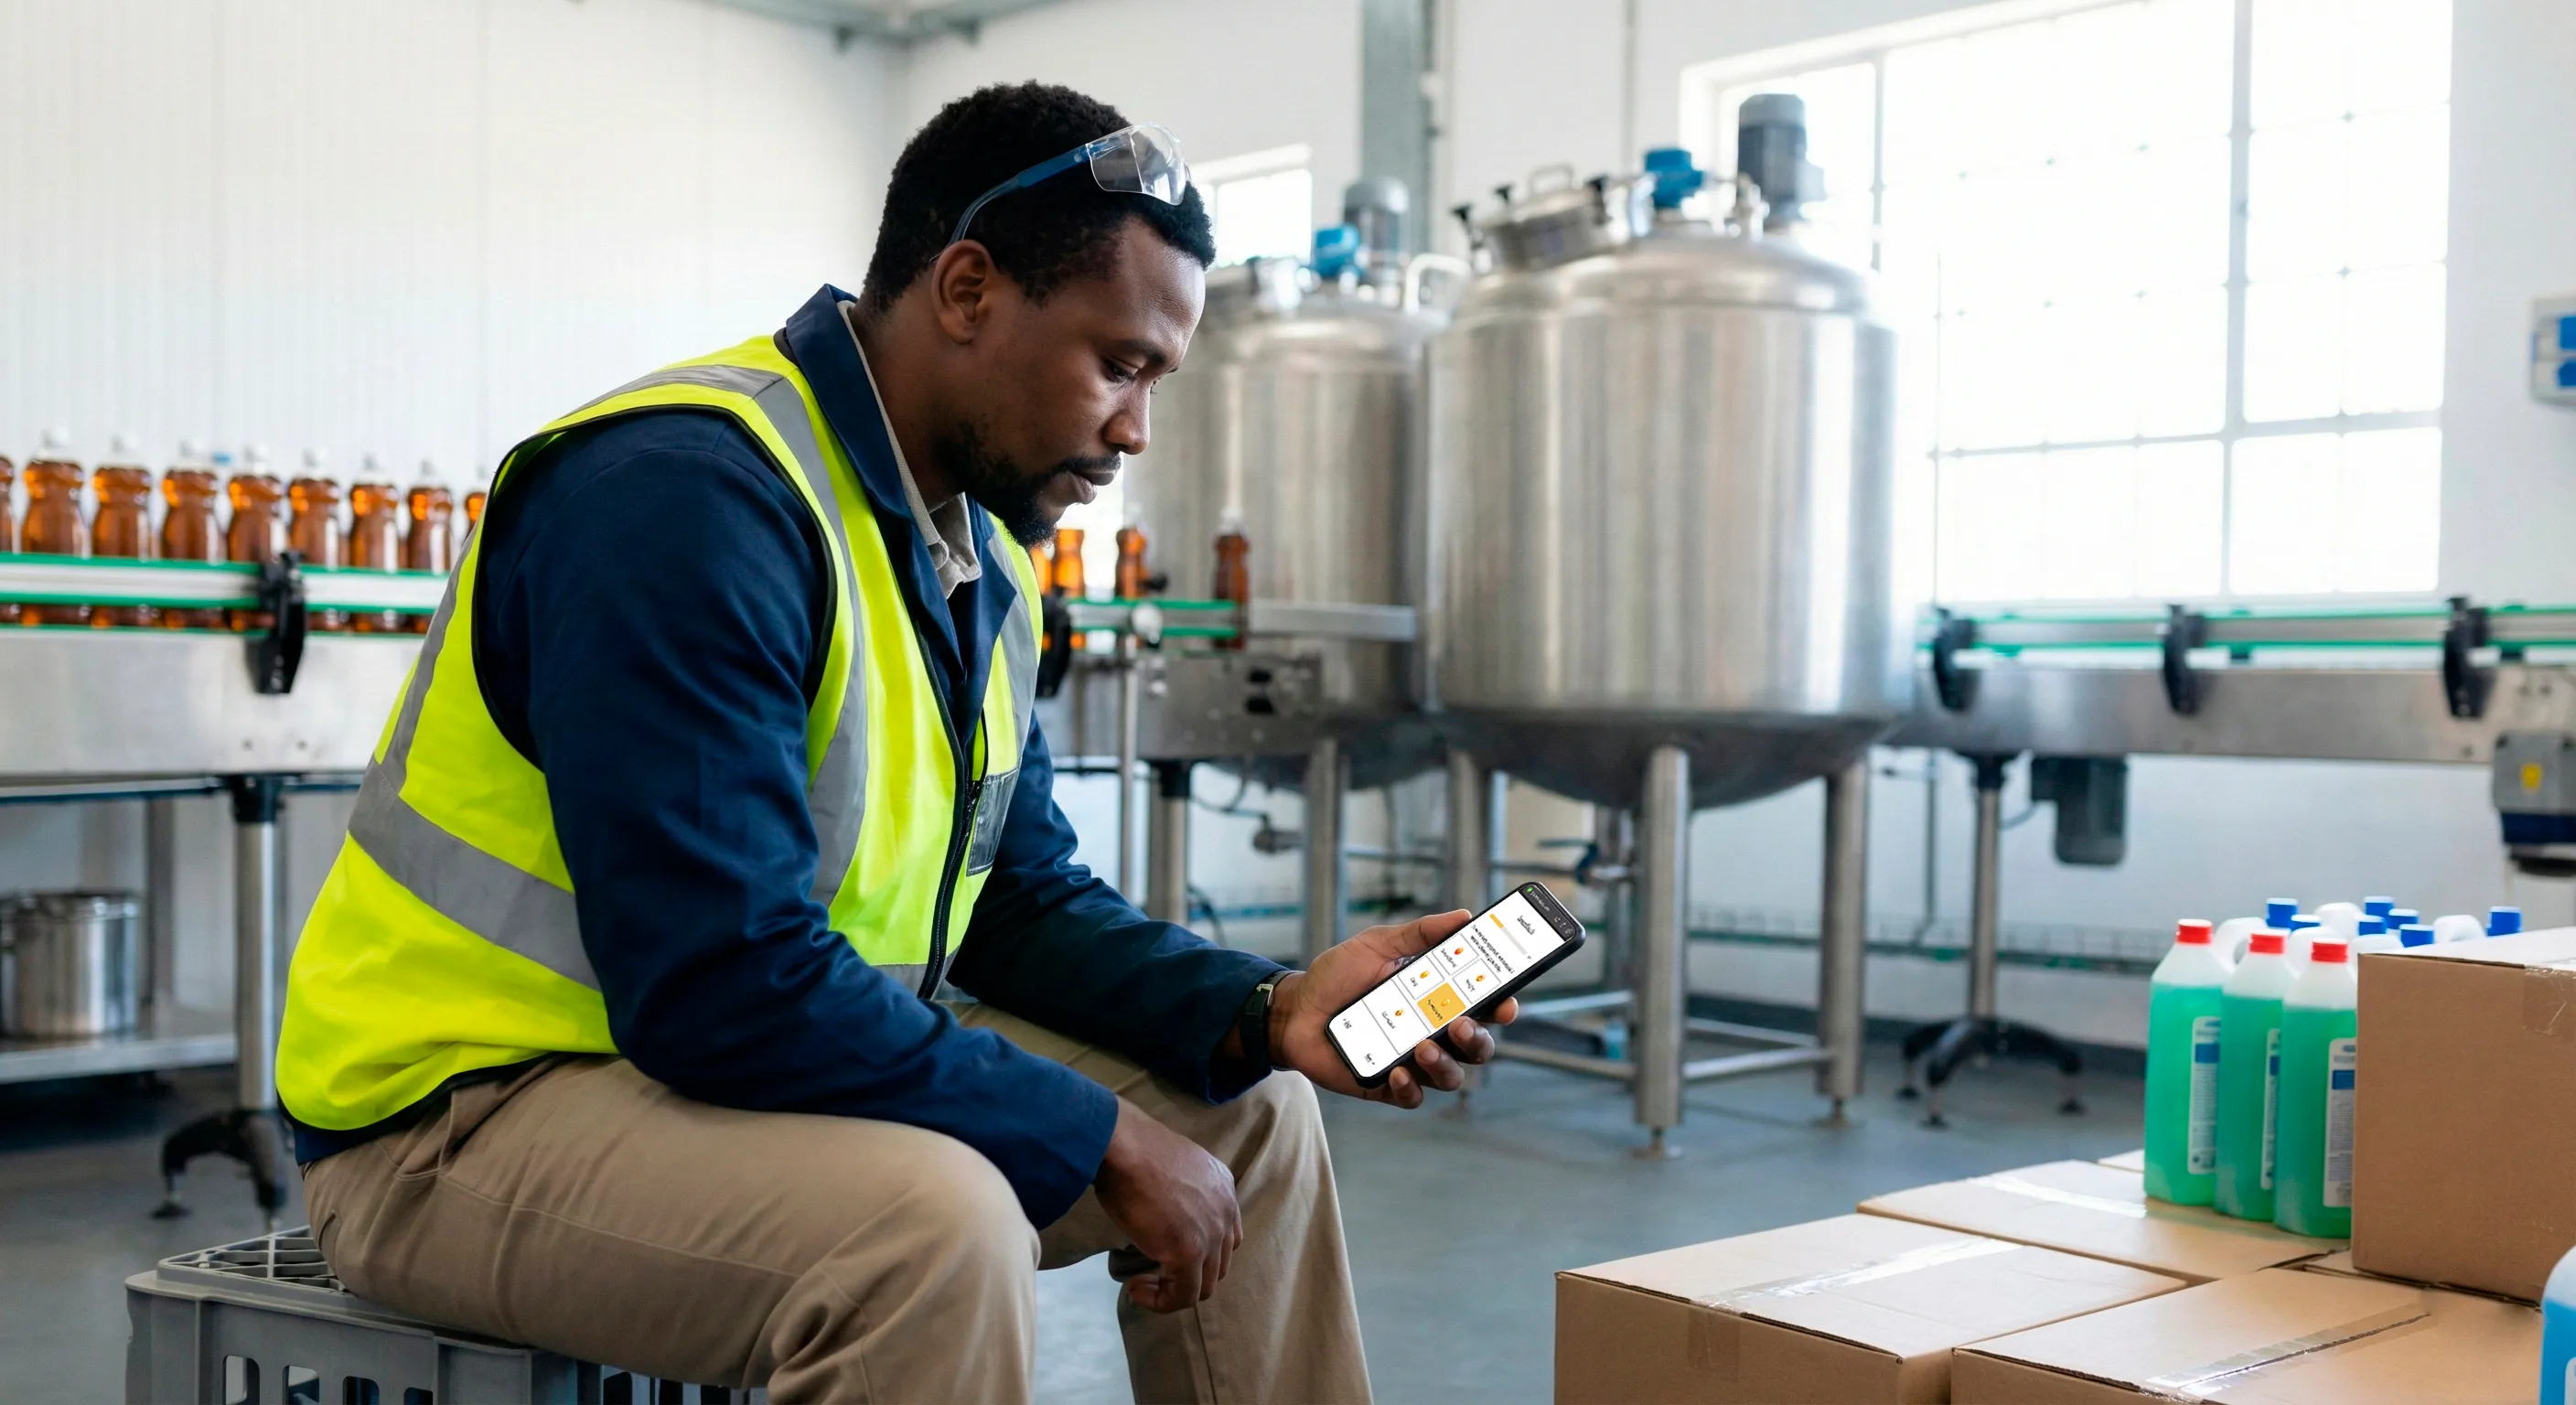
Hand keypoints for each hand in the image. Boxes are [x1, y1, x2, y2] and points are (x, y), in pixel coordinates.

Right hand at [1092, 1096, 1240, 1312]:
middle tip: (1151, 1271)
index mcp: (1223, 1186)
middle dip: (1186, 1275)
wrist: (1123, 1146)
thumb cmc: (1132, 1149)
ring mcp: (1211, 1234)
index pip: (1225, 1235)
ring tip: (1141, 1284)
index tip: (1164, 1252)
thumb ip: (1179, 1193)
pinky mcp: (1189, 1254)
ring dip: (1172, 1292)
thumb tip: (1162, 1215)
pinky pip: (1182, 1296)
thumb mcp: (1170, 1168)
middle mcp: (1226, 1211)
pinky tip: (1134, 1289)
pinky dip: (1159, 1301)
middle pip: (1218, 1264)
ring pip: (1204, 1286)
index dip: (1199, 1253)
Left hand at [1270, 911, 1521, 1107]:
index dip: (1502, 1006)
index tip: (1507, 1001)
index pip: (1483, 1006)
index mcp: (1437, 998)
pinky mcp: (1387, 1085)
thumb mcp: (1377, 945)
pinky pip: (1412, 1096)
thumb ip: (1419, 933)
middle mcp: (1432, 1032)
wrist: (1293, 1009)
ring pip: (1450, 1076)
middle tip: (1462, 1025)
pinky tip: (1396, 1071)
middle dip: (1478, 1039)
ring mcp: (1411, 1061)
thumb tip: (1462, 916)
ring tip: (1422, 1047)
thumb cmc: (1337, 977)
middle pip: (1476, 1046)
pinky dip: (1410, 1087)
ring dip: (1445, 1064)